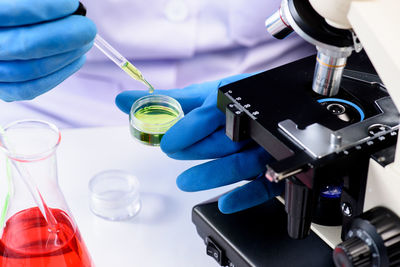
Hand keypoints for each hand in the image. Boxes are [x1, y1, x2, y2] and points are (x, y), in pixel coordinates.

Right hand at [0, 0, 95, 100]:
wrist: (5, 30)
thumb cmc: (13, 12)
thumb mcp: (16, 1)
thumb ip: (39, 2)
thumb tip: (69, 6)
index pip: (10, 12)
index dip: (47, 8)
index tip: (71, 4)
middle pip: (25, 45)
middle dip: (65, 36)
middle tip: (88, 28)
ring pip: (31, 70)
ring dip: (67, 56)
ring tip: (86, 42)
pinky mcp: (2, 88)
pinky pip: (30, 88)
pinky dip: (59, 75)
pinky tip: (77, 59)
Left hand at [116, 74, 283, 213]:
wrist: (266, 108)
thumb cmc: (229, 102)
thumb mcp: (200, 97)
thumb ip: (164, 100)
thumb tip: (122, 99)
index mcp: (230, 101)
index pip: (207, 115)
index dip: (184, 130)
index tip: (166, 141)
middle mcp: (249, 125)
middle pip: (221, 141)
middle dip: (194, 150)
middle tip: (172, 152)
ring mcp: (261, 149)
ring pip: (239, 163)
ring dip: (211, 174)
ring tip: (185, 182)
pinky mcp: (270, 172)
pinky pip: (262, 186)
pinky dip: (244, 196)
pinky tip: (225, 204)